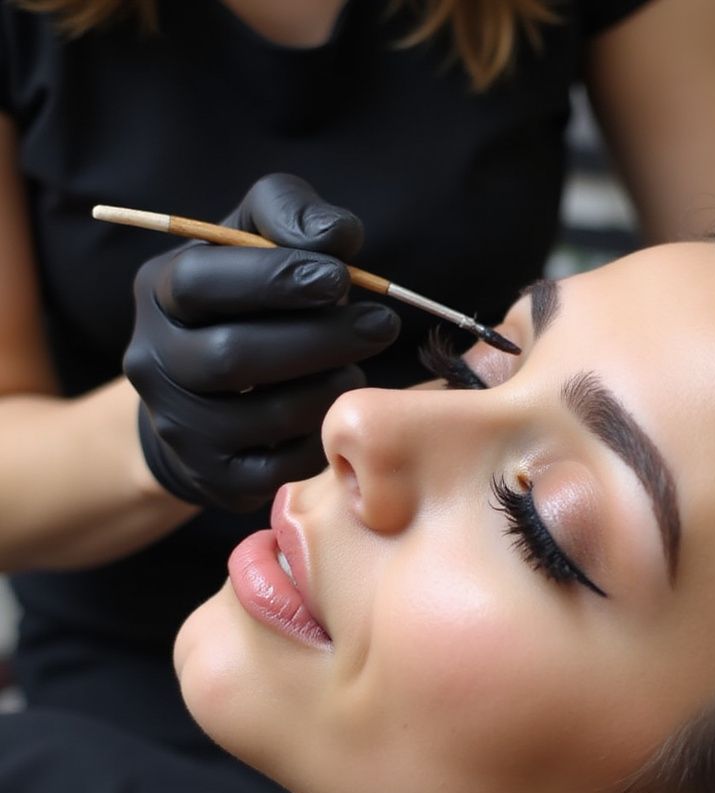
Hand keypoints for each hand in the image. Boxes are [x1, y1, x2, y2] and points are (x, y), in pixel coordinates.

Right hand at [123, 173, 399, 510]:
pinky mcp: (215, 476)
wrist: (204, 396)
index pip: (202, 283)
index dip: (275, 279)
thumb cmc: (245, 302)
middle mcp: (155, 361)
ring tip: (356, 367)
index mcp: (159, 292)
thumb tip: (339, 236)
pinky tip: (336, 408)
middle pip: (233, 357)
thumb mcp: (254, 239)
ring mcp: (179, 426)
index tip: (340, 278)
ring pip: (264, 415)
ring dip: (328, 388)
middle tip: (381, 325)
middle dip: (320, 340)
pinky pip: (280, 466)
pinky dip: (321, 436)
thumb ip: (290, 216)